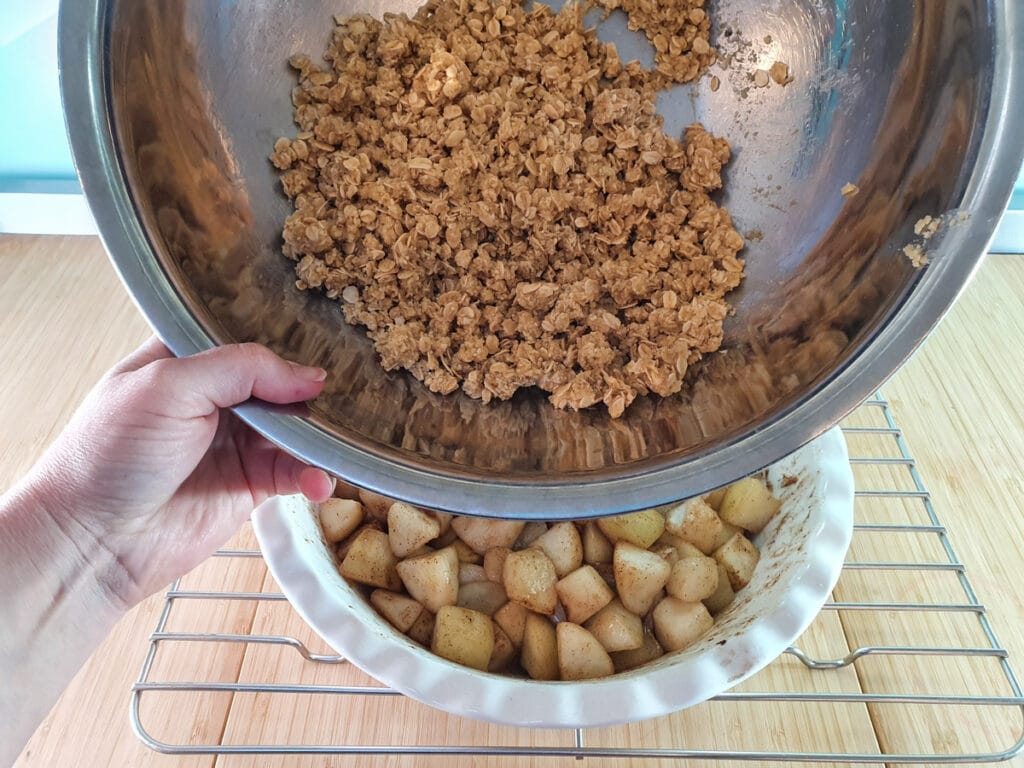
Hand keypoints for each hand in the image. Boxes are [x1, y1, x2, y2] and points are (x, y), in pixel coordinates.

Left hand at [29, 337, 334, 606]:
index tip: (326, 338)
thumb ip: (242, 369)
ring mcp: (235, 442)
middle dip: (309, 387)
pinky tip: (319, 482)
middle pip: (280, 381)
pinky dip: (312, 475)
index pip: (246, 336)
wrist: (92, 540)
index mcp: (187, 360)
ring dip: (316, 435)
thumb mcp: (169, 386)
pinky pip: (294, 473)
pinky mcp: (250, 485)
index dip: (284, 337)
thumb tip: (311, 376)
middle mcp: (215, 397)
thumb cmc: (110, 453)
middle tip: (344, 392)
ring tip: (333, 443)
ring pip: (294, 428)